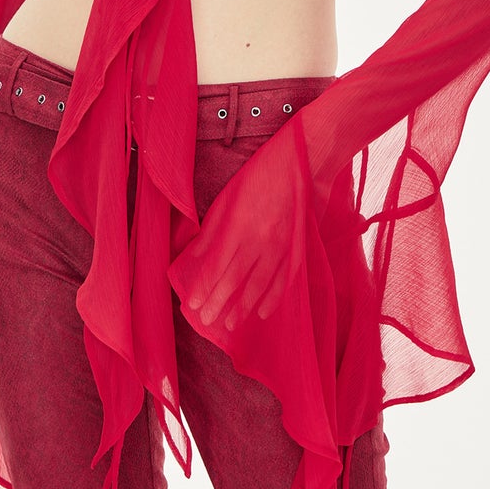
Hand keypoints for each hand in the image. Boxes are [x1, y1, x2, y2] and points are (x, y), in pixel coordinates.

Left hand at [170, 125, 310, 335]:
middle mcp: (259, 240)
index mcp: (238, 226)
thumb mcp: (227, 198)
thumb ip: (211, 230)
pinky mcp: (296, 246)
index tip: (193, 304)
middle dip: (219, 303)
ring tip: (230, 324)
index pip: (217, 265)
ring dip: (244, 306)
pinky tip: (264, 312)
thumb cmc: (256, 177)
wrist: (297, 163)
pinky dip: (275, 297)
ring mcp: (280, 246)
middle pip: (235, 279)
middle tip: (206, 321)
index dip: (204, 287)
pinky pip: (284, 278)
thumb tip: (194, 255)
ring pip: (259, 284)